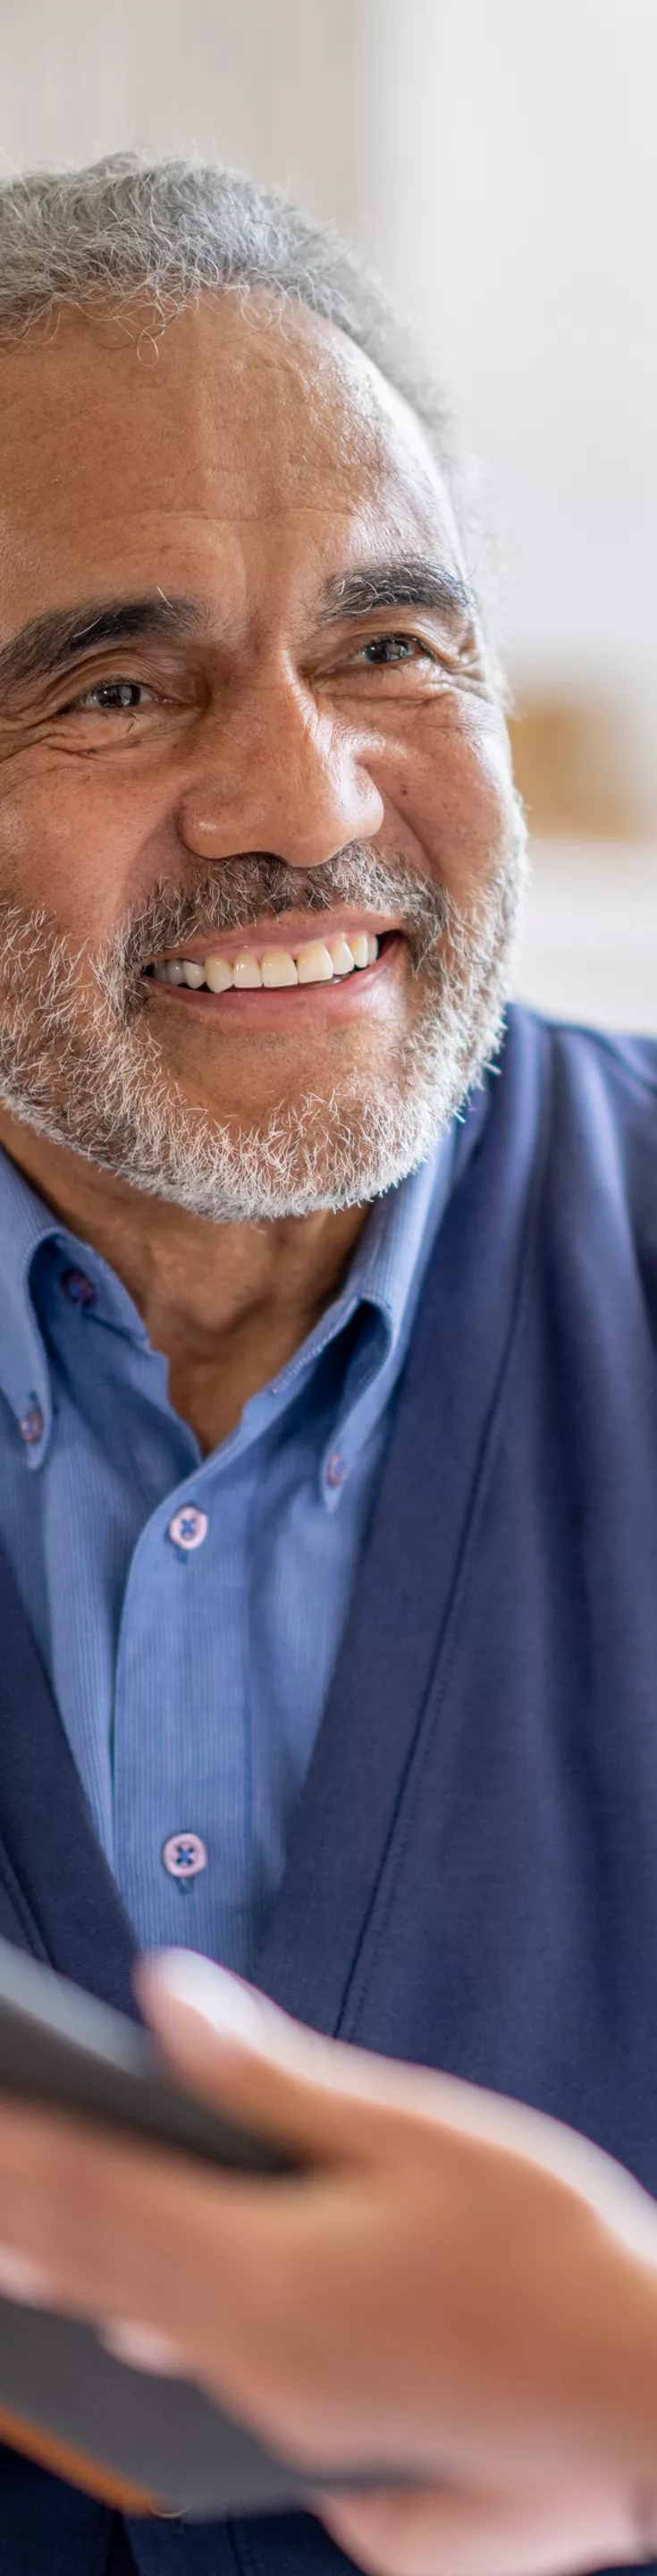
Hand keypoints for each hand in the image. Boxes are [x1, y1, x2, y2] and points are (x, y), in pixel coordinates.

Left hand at [0, 1953, 654, 2571]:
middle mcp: (251, 2363)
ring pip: (147, 2337)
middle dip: (19, 2212)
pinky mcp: (331, 2463)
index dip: (16, 2144)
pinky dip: (155, 2334)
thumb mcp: (420, 2137)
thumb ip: (275, 2076)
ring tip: (9, 2236)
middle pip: (98, 2272)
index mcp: (262, 2275)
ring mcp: (287, 2424)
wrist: (654, 2408)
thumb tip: (163, 1995)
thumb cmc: (554, 2255)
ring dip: (73, 2275)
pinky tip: (129, 2320)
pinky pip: (213, 2389)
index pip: (93, 2193)